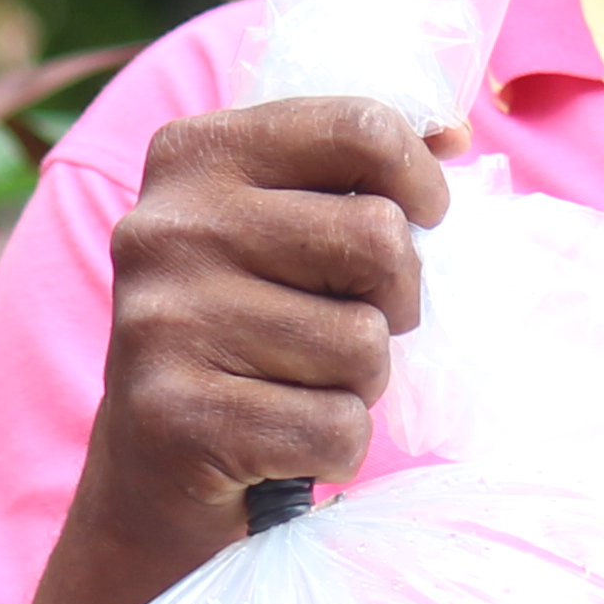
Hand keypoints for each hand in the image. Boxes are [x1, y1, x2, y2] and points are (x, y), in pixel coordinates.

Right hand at [79, 97, 455, 539]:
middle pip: (377, 238)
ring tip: (303, 386)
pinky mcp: (179, 416)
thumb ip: (350, 172)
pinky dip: (335, 448)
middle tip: (356, 323)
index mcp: (195, 155)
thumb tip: (453, 133)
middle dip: (397, 298)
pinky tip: (284, 443)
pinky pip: (336, 427)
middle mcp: (167, 228)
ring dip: (361, 382)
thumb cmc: (242, 334)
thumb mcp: (273, 226)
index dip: (419, 179)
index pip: (357, 127)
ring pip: (363, 344)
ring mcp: (165, 322)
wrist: (150, 476)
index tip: (424, 217)